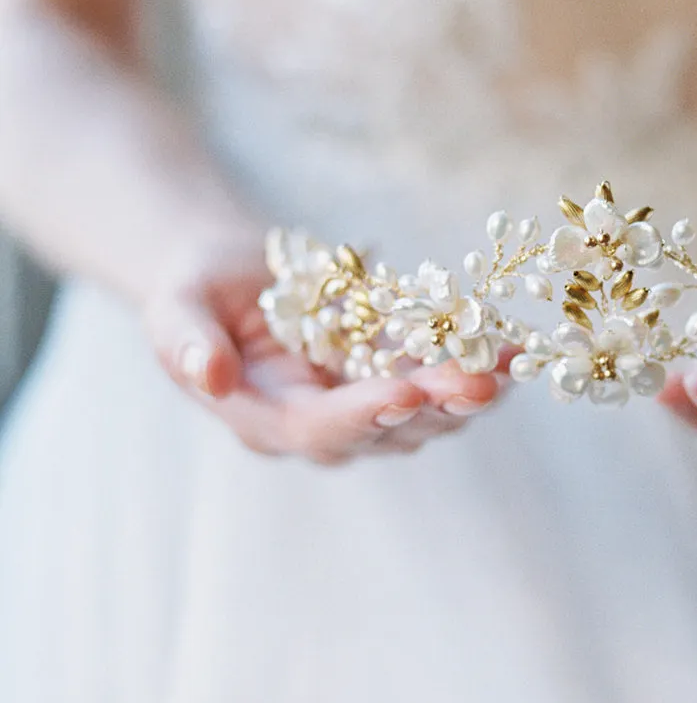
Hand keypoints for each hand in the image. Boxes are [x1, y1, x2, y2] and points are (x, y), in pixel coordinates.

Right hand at [143, 234, 502, 463]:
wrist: (226, 273)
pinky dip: (476, 363)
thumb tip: (210, 376)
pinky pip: (439, 375)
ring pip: (425, 411)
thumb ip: (185, 343)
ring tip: (510, 363)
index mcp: (265, 418)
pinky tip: (516, 348)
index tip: (405, 393)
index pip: (318, 429)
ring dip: (468, 390)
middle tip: (483, 382)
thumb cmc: (192, 287)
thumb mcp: (173, 307)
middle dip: (437, 404)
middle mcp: (321, 423)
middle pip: (387, 426)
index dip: (363, 415)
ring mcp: (361, 402)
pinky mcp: (391, 372)